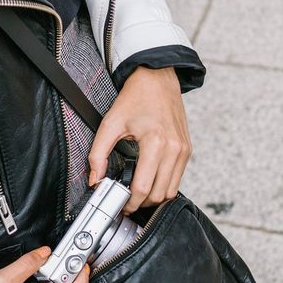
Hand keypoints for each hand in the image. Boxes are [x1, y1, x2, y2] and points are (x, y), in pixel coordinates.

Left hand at [88, 66, 191, 213]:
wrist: (157, 78)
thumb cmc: (135, 98)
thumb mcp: (110, 124)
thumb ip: (98, 154)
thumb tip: (94, 180)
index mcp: (156, 142)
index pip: (144, 187)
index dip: (130, 202)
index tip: (120, 205)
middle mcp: (174, 149)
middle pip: (160, 194)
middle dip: (142, 203)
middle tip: (125, 201)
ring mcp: (184, 150)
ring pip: (172, 191)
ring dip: (154, 197)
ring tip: (137, 193)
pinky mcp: (187, 150)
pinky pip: (177, 178)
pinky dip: (164, 185)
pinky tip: (149, 181)